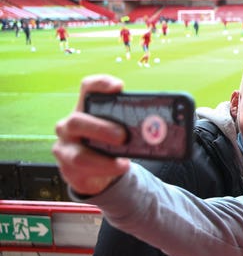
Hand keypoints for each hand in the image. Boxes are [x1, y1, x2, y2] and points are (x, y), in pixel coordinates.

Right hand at [51, 75, 130, 194]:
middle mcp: (70, 125)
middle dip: (102, 129)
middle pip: (78, 120)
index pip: (88, 88)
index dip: (101, 84)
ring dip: (103, 159)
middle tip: (123, 136)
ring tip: (124, 161)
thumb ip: (132, 123)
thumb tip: (164, 123)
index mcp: (85, 108)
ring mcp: (66, 147)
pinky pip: (84, 170)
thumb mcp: (119, 129)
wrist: (97, 171)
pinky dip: (105, 169)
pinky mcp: (68, 168)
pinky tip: (120, 167)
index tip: (119, 86)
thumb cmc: (109, 143)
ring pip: (78, 153)